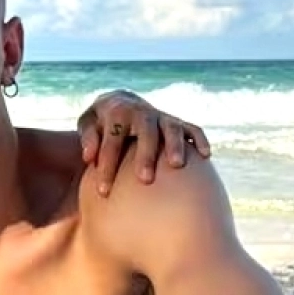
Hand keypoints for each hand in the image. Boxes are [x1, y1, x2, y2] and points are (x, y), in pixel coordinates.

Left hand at [77, 89, 212, 196]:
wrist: (121, 103)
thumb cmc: (101, 123)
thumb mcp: (88, 123)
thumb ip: (88, 137)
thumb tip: (89, 157)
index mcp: (117, 114)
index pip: (112, 141)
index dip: (107, 166)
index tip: (103, 192)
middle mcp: (142, 114)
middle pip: (146, 133)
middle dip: (146, 155)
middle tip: (145, 180)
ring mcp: (162, 117)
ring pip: (171, 129)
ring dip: (175, 145)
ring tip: (176, 165)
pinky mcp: (178, 122)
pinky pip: (193, 128)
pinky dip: (199, 139)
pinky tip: (205, 154)